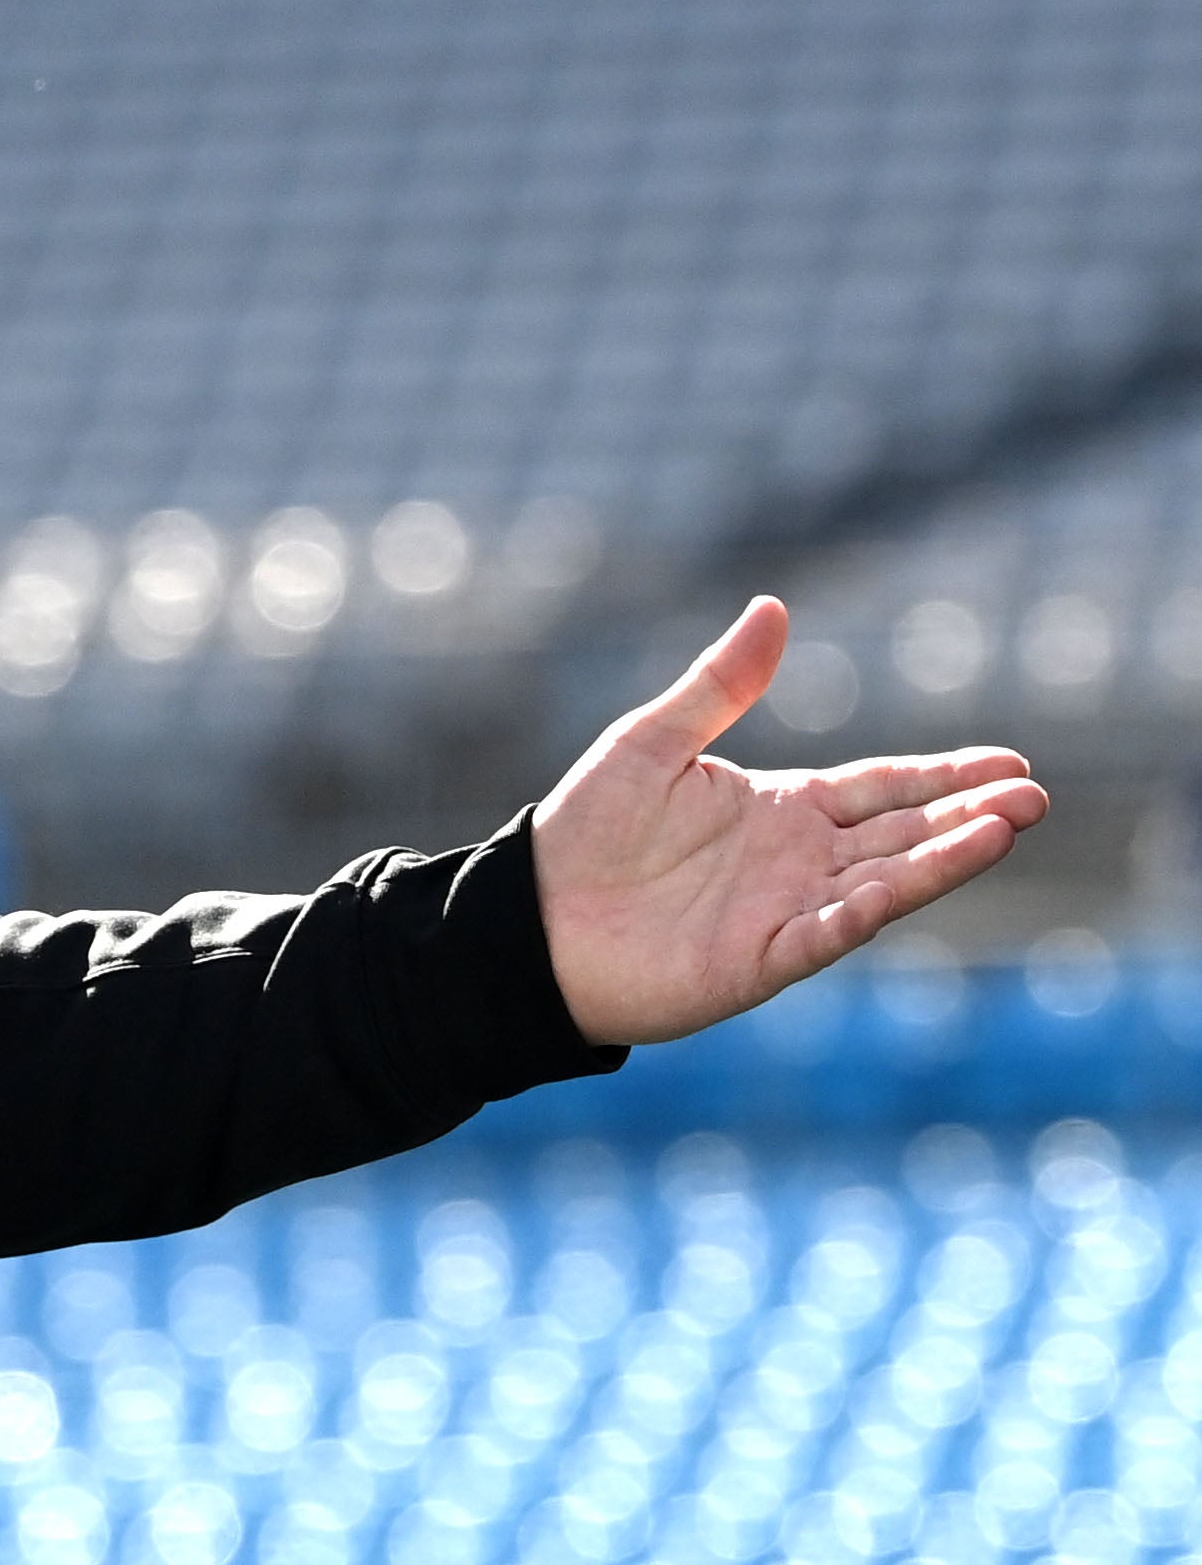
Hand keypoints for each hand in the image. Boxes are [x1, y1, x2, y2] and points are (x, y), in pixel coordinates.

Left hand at [531, 596, 1047, 1046]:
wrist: (531, 918)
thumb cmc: (586, 830)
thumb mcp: (652, 740)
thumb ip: (720, 684)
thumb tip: (773, 606)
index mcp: (782, 808)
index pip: (882, 786)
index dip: (945, 776)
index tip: (1010, 762)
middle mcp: (799, 859)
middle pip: (901, 832)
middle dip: (968, 815)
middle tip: (1034, 795)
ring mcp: (786, 909)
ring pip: (884, 880)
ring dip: (943, 858)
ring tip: (1006, 828)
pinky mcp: (760, 958)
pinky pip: (826, 930)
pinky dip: (867, 908)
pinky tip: (906, 884)